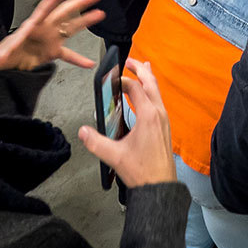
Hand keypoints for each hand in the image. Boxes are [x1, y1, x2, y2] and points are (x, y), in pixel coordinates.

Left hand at [0, 0, 104, 73]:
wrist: (9, 62)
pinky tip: (89, 63)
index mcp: (32, 27)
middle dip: (78, 3)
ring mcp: (51, 38)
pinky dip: (78, 59)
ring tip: (100, 13)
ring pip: (71, 26)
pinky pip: (69, 54)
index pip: (44, 10)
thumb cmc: (5, 54)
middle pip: (63, 12)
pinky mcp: (53, 51)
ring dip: (86, 20)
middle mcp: (44, 29)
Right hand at [78, 59, 175, 187]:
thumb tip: (82, 131)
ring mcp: (164, 120)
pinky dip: (152, 92)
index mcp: (148, 115)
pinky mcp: (165, 127)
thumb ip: (96, 142)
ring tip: (143, 68)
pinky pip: (159, 102)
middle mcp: (159, 114)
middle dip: (141, 70)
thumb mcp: (114, 156)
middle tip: (131, 60)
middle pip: (151, 83)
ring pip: (157, 92)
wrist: (160, 186)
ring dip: (149, 79)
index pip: (135, 88)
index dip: (124, 80)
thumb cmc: (142, 171)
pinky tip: (147, 97)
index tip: (113, 80)